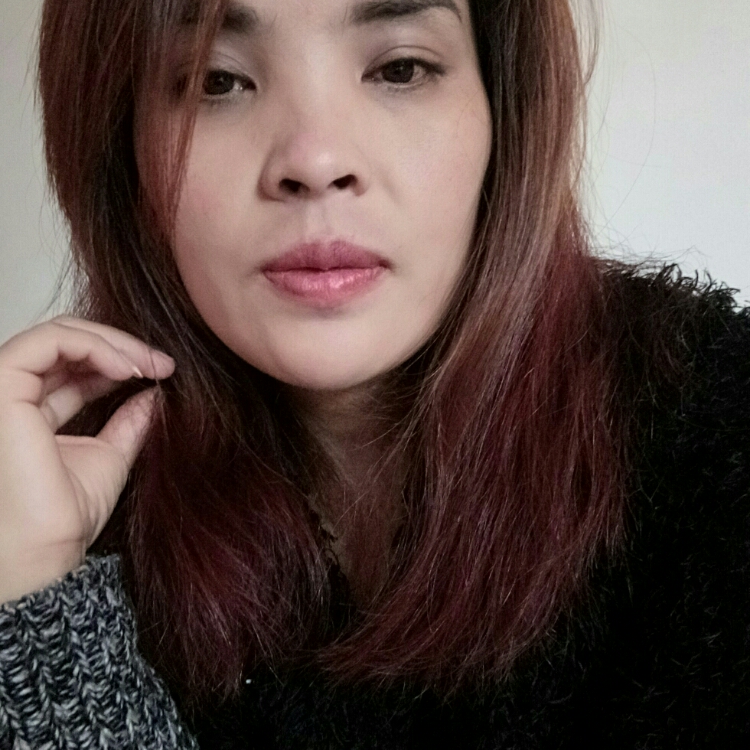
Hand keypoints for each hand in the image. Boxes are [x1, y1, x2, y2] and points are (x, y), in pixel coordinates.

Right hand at [0, 316, 174, 603]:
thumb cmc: (64, 517)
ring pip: (59, 334)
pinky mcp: (2, 385)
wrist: (48, 549)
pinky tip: (126, 366)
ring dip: (113, 343)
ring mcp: (4, 390)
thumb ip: (128, 422)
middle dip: (122, 348)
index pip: (74, 368)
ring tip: (150, 365)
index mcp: (32, 415)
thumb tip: (153, 395)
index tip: (162, 372)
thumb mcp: (110, 457)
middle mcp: (14, 399)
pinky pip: (49, 340)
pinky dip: (94, 344)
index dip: (120, 361)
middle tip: (163, 364)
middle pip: (68, 346)